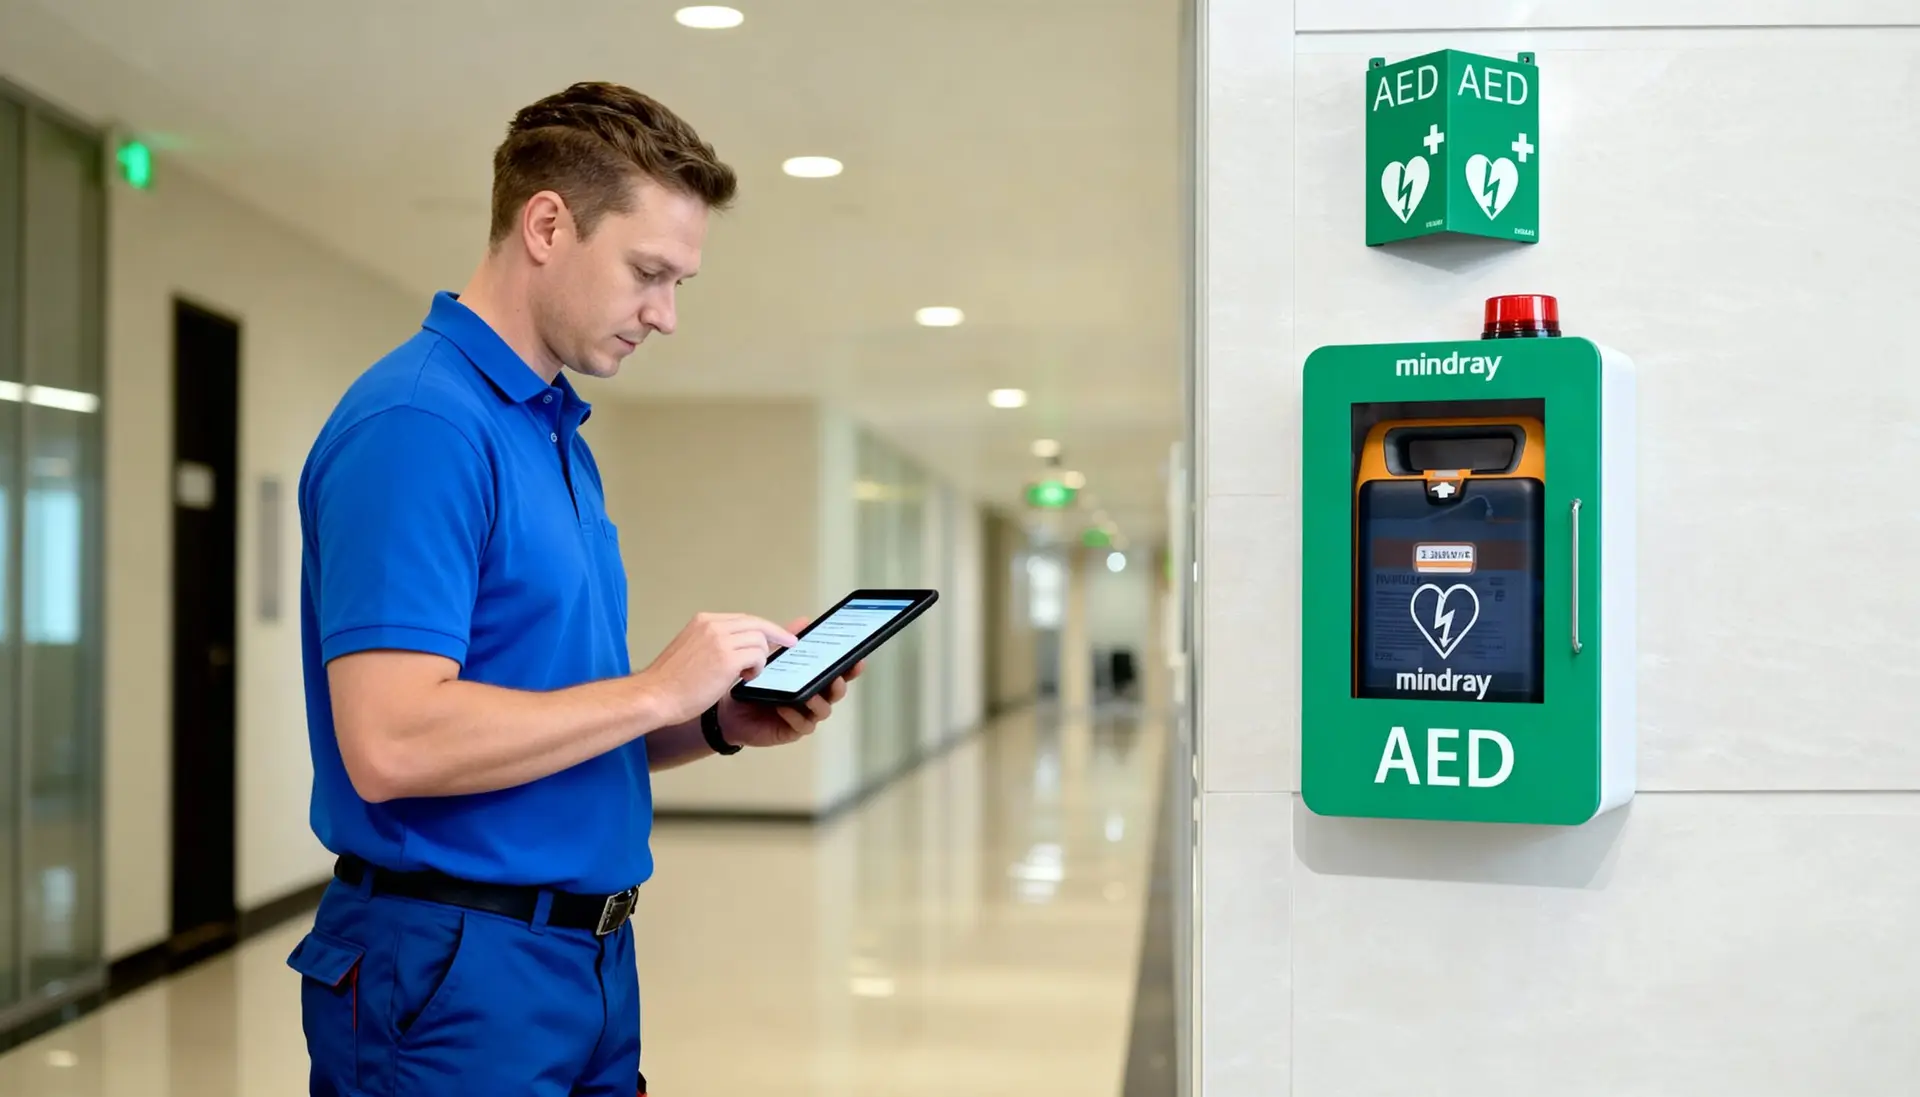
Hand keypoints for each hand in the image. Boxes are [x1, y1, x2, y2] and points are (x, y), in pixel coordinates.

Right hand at [636, 613, 799, 727]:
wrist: (655, 696)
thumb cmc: (670, 682)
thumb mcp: (693, 650)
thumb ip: (715, 643)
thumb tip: (741, 647)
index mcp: (703, 621)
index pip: (743, 618)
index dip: (764, 627)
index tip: (779, 634)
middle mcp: (712, 625)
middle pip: (756, 624)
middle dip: (776, 634)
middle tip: (790, 644)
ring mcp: (719, 640)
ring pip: (759, 640)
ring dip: (760, 658)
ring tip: (748, 673)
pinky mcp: (726, 658)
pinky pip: (758, 656)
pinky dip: (758, 667)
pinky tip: (746, 677)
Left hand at [715, 617, 864, 748]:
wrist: (730, 709)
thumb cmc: (753, 685)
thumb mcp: (771, 658)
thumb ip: (788, 640)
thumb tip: (804, 621)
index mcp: (812, 679)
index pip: (838, 672)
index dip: (851, 667)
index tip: (857, 659)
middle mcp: (814, 698)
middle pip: (836, 692)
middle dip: (839, 683)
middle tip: (834, 675)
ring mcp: (805, 715)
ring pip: (824, 710)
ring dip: (817, 700)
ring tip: (807, 692)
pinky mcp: (792, 730)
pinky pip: (803, 725)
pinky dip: (796, 715)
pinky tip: (785, 706)